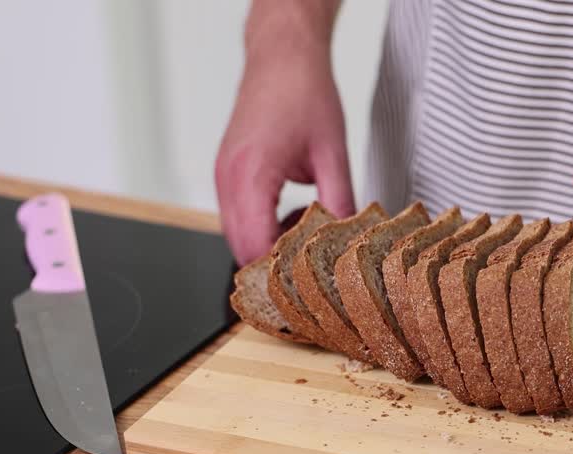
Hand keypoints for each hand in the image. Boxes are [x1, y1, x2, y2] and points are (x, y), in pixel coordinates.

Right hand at [215, 46, 354, 264]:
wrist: (282, 57)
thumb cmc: (304, 93)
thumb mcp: (333, 154)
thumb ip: (340, 203)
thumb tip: (348, 242)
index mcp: (252, 175)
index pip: (257, 246)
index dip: (283, 271)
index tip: (313, 277)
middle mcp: (229, 179)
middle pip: (241, 249)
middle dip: (277, 263)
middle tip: (317, 257)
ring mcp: (224, 177)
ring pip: (237, 236)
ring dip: (270, 244)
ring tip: (308, 226)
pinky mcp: (228, 174)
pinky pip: (239, 217)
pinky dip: (263, 226)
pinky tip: (294, 213)